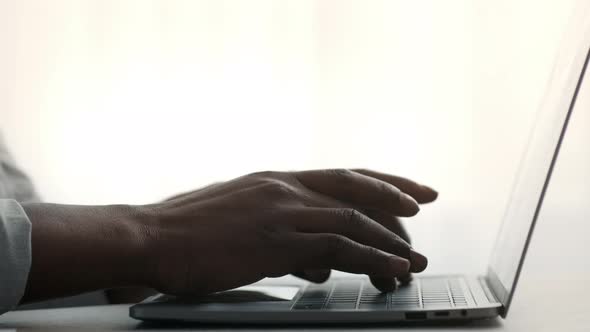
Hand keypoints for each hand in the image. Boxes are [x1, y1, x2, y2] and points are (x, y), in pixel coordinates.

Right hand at [138, 169, 437, 294]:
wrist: (150, 237)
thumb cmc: (189, 231)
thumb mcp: (242, 220)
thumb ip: (284, 234)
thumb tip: (317, 261)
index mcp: (275, 180)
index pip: (339, 175)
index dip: (378, 180)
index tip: (404, 189)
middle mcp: (283, 188)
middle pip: (354, 186)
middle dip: (395, 193)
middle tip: (425, 200)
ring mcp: (280, 212)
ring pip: (352, 219)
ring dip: (388, 240)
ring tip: (413, 258)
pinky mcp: (274, 241)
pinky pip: (336, 246)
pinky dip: (369, 257)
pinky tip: (389, 267)